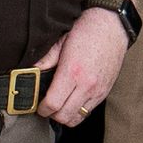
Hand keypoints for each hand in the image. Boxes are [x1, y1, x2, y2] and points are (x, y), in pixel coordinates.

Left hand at [35, 7, 128, 125]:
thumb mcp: (61, 42)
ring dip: (66, 115)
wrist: (112, 24)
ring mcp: (98, 90)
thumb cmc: (88, 30)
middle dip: (52, 114)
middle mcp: (87, 85)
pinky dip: (78, 110)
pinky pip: (89, 110)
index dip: (41, 109)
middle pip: (64, 116)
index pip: (53, 105)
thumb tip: (30, 72)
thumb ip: (45, 60)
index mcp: (72, 72)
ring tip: (60, 104)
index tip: (38, 105)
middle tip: (47, 105)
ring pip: (77, 118)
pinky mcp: (105, 90)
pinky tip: (73, 99)